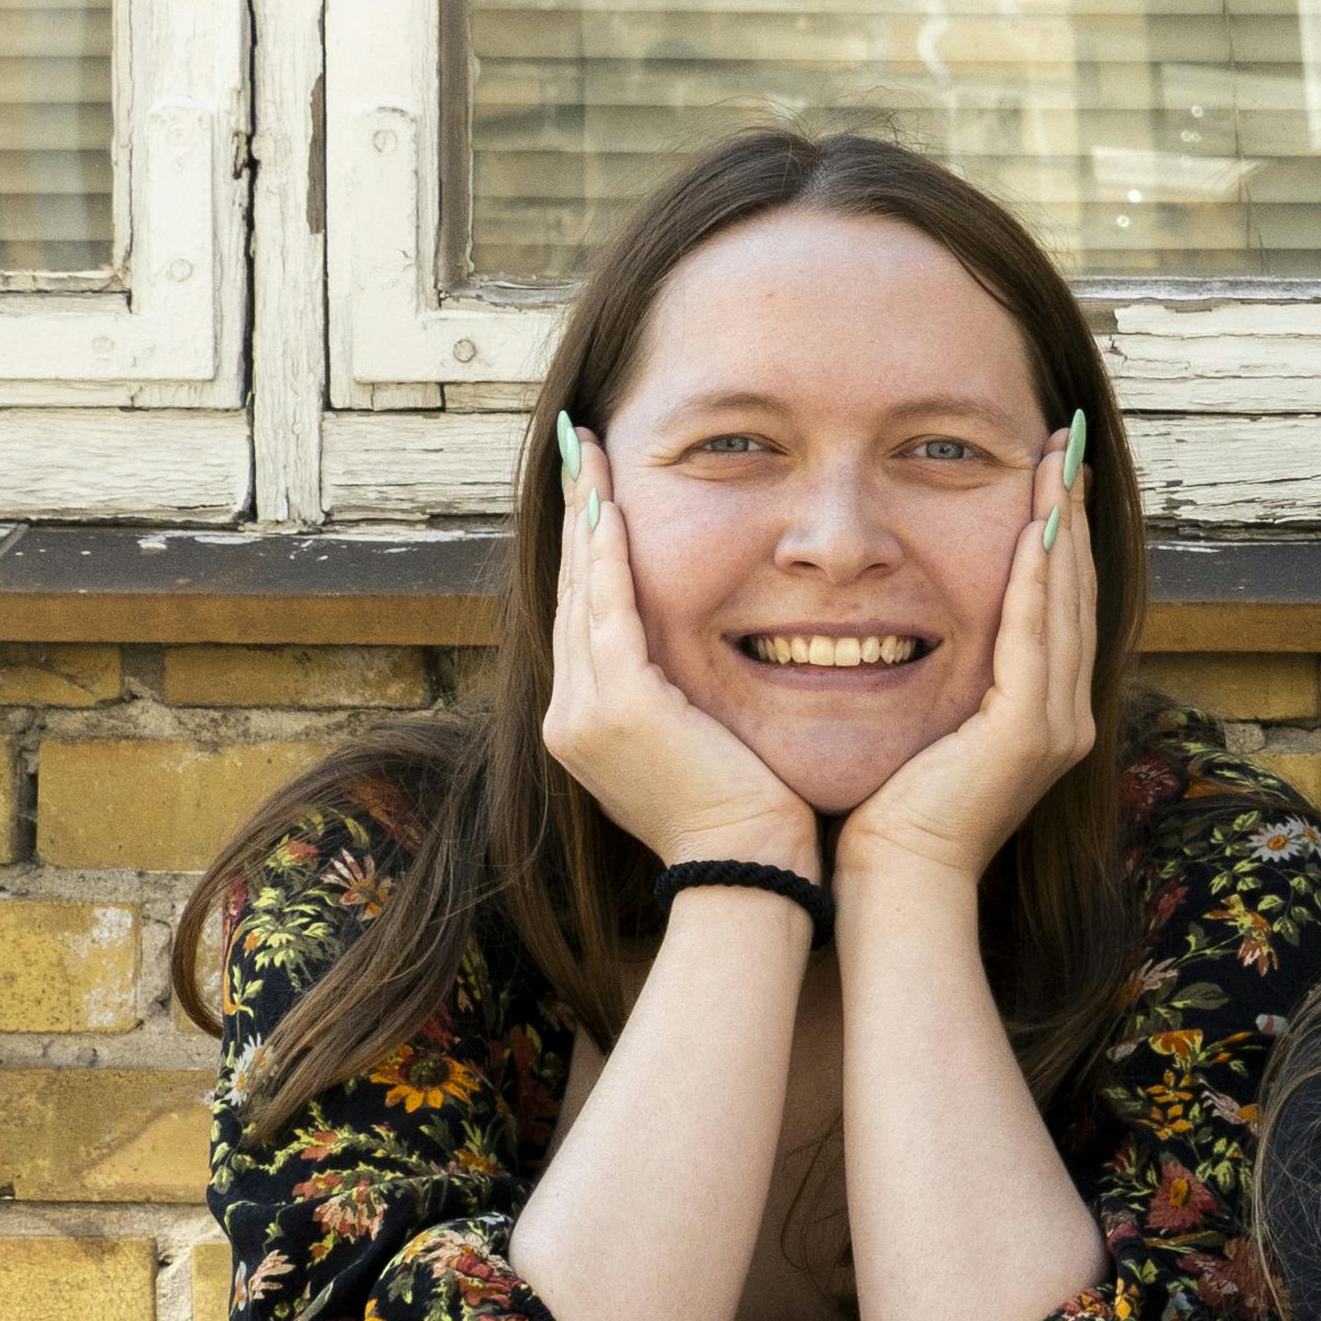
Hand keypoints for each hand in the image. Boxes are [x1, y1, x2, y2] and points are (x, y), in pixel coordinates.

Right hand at [543, 417, 819, 876]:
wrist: (749, 872)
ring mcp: (587, 713)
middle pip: (571, 591)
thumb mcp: (702, 744)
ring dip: (586, 518)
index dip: (586, 548)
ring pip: (582, 592)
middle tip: (582, 449)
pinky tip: (613, 509)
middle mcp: (572, 716)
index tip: (594, 490)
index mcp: (587, 724)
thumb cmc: (750, 816)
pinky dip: (609, 560)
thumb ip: (684, 698)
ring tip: (589, 456)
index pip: (585, 615)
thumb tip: (697, 662)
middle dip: (577, 516)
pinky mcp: (621, 708)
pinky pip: (610, 615)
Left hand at [840, 419, 1107, 894]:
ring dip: (1062, 526)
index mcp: (1043, 712)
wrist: (891, 884)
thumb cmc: (886, 813)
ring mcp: (1057, 725)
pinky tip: (1035, 527)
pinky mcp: (1029, 732)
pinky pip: (1038, 638)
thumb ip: (934, 673)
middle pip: (1077, 591)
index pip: (1058, 604)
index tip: (1048, 469)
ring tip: (1056, 461)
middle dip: (1070, 511)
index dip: (1057, 532)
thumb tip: (900, 618)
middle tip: (1063, 441)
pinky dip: (1040, 579)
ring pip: (1067, 604)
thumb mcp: (921, 725)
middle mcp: (1065, 715)